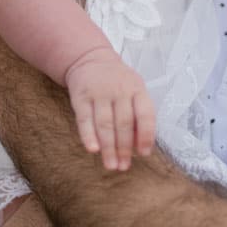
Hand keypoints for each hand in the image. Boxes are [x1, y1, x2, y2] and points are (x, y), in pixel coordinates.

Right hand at [63, 47, 155, 170]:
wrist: (89, 59)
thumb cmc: (117, 82)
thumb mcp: (133, 90)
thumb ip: (139, 114)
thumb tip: (140, 147)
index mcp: (137, 89)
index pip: (145, 114)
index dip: (146, 136)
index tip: (143, 154)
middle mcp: (119, 90)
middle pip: (124, 123)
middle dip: (124, 148)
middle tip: (123, 167)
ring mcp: (99, 93)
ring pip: (105, 124)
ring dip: (108, 148)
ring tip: (111, 165)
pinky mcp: (80, 97)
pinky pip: (84, 119)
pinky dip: (88, 135)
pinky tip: (92, 149)